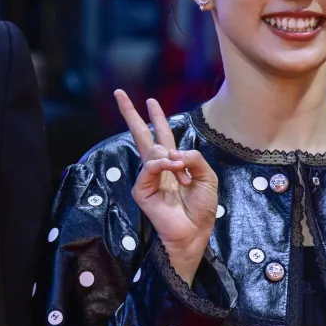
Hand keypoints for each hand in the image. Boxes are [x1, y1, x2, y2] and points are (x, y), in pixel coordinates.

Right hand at [115, 91, 218, 285]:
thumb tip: (173, 152)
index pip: (161, 135)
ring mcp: (147, 179)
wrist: (195, 232)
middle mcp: (157, 168)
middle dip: (130, 114)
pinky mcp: (141, 190)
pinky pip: (149, 167)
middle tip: (118, 93)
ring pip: (152, 150)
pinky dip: (162, 165)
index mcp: (172, 163)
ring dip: (169, 157)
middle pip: (141, 135)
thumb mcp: (207, 177)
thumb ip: (194, 158)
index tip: (150, 101)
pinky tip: (173, 169)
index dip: (156, 118)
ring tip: (180, 170)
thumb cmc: (201, 208)